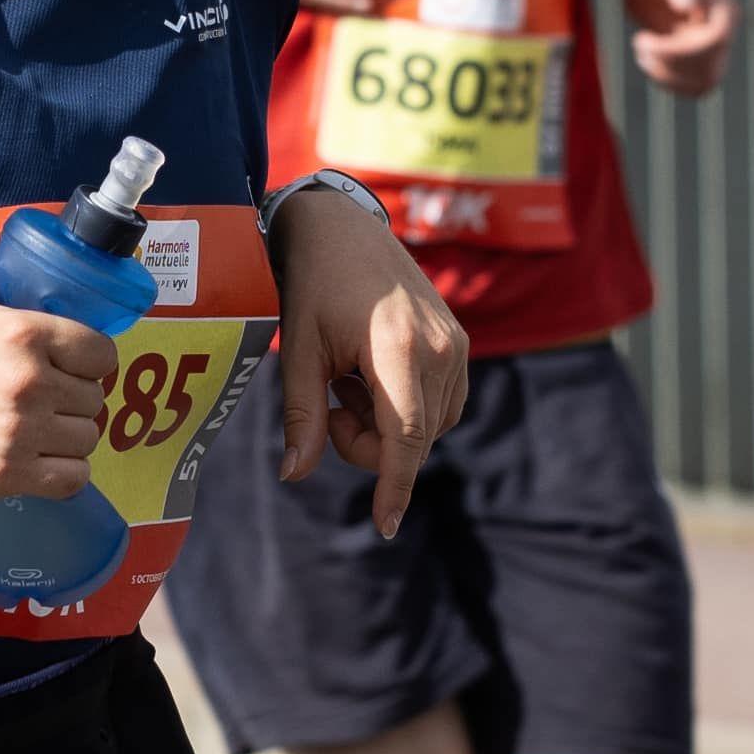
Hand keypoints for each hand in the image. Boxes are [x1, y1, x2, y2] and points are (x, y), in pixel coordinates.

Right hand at [0, 259, 117, 501]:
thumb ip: (3, 277)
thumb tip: (37, 269)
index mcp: (22, 333)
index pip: (101, 353)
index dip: (90, 360)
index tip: (74, 366)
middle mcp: (28, 382)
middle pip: (95, 397)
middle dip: (74, 398)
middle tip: (47, 399)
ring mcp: (21, 432)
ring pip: (87, 437)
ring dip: (69, 436)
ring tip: (40, 430)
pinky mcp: (11, 474)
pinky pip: (74, 477)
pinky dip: (64, 472)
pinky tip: (43, 460)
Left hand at [274, 191, 467, 540]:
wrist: (344, 227)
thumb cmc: (312, 284)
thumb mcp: (298, 351)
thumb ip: (301, 416)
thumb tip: (293, 475)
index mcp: (399, 348)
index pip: (405, 438)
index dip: (394, 486)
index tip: (385, 526)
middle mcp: (441, 349)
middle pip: (412, 439)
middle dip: (366, 443)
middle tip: (329, 402)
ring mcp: (457, 346)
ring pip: (428, 427)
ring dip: (385, 426)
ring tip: (349, 380)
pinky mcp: (460, 344)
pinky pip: (440, 405)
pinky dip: (404, 409)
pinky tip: (370, 376)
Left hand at [618, 0, 738, 94]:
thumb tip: (688, 6)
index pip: (717, 38)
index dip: (680, 50)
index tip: (641, 40)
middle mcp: (725, 23)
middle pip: (712, 66)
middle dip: (670, 63)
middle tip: (639, 43)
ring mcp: (713, 41)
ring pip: (706, 81)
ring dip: (670, 77)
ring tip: (641, 52)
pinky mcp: (699, 54)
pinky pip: (696, 84)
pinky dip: (670, 82)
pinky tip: (647, 61)